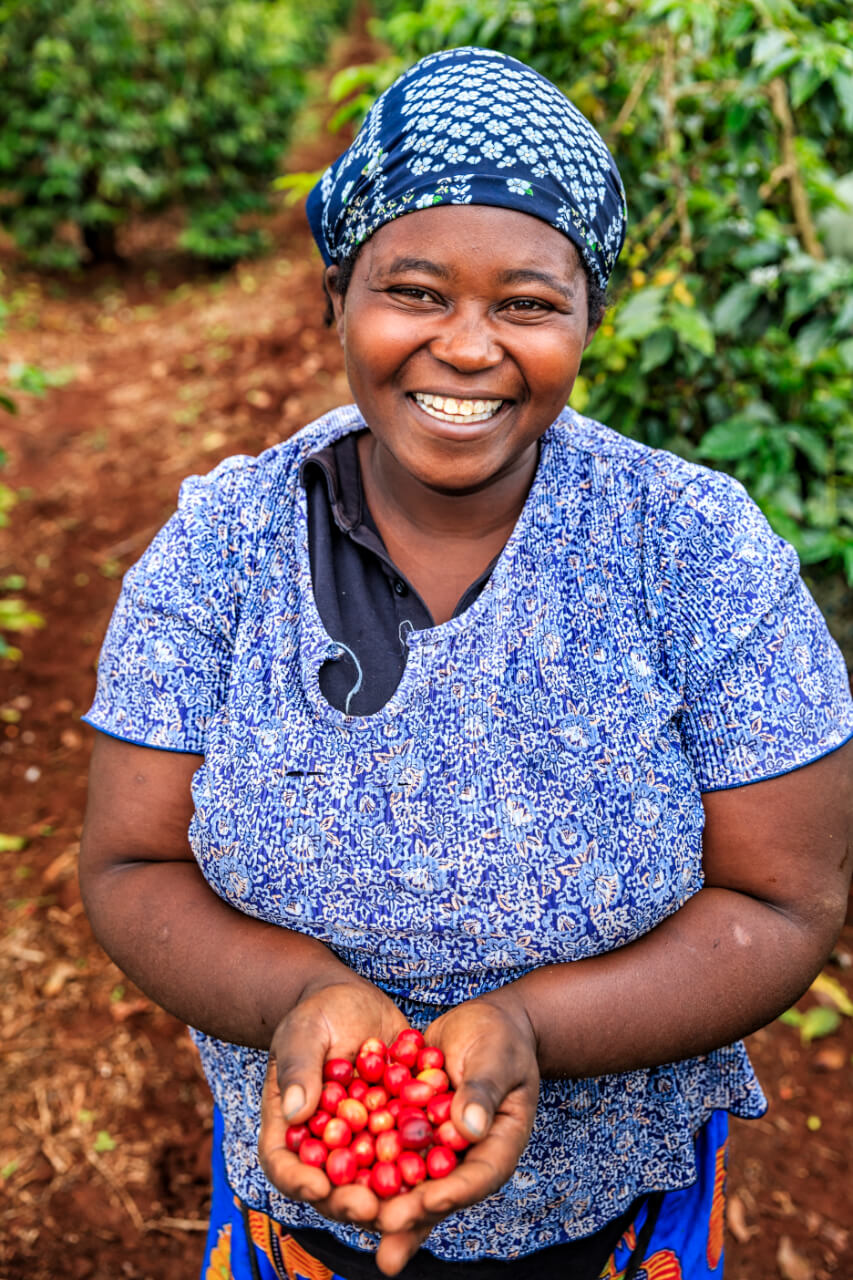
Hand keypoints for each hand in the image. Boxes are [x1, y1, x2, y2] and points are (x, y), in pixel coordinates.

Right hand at [258, 975, 408, 1230]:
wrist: (358, 1002)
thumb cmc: (319, 1013)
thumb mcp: (304, 1031)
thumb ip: (299, 1067)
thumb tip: (295, 1111)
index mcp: (289, 1126)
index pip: (282, 1164)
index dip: (296, 1182)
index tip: (318, 1188)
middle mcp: (324, 1144)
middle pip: (328, 1186)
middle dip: (347, 1201)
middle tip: (370, 1207)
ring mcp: (360, 1142)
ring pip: (370, 1180)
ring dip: (387, 1196)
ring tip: (406, 1204)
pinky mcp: (394, 1132)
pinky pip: (406, 1152)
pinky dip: (420, 1164)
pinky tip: (440, 1166)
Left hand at [371, 993, 539, 1274]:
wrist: (478, 1024)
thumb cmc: (500, 1037)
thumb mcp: (497, 1057)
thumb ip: (483, 1090)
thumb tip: (469, 1128)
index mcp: (496, 1148)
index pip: (477, 1179)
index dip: (452, 1194)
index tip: (427, 1202)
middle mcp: (462, 1158)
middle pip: (437, 1194)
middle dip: (408, 1213)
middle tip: (380, 1222)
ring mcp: (432, 1149)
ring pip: (405, 1181)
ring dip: (379, 1198)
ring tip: (350, 1211)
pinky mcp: (406, 1132)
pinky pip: (383, 1150)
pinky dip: (360, 1160)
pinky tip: (330, 1172)